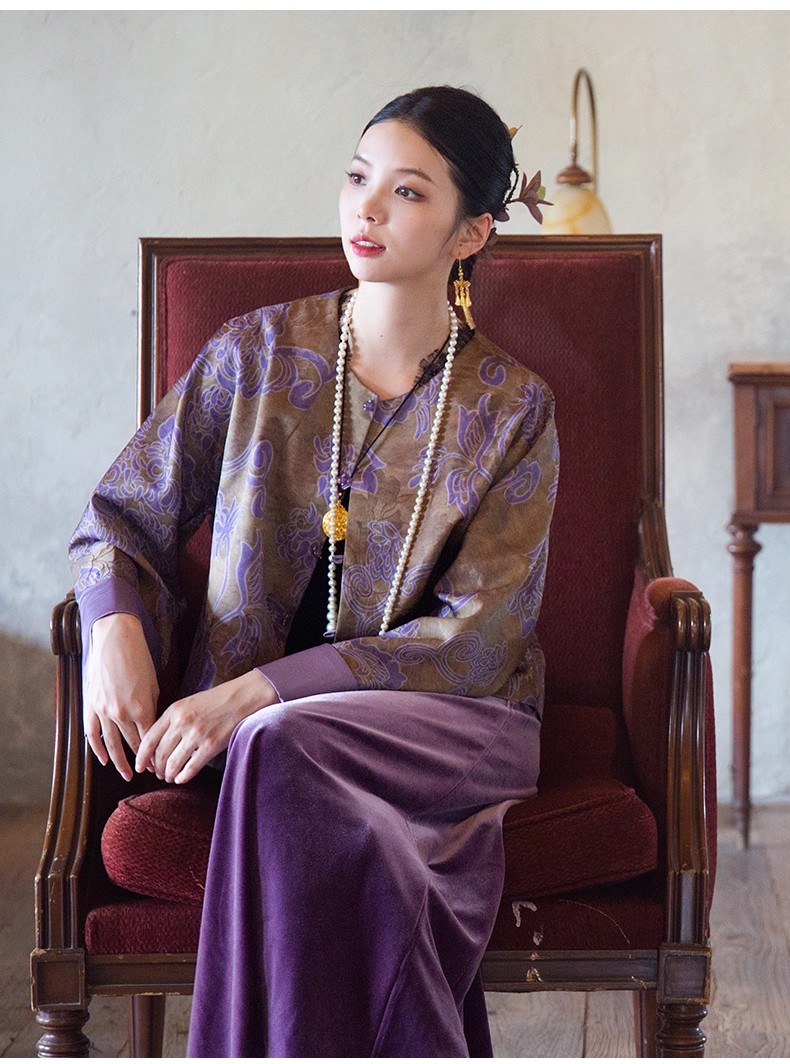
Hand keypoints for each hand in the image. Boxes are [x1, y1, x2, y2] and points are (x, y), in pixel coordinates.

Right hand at [84, 613, 159, 781]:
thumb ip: (152, 708)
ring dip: (120, 762)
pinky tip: (104, 760)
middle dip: (141, 761)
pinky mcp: (90, 705)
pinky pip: (92, 733)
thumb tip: (153, 726)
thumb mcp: (154, 684)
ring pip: (111, 744)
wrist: (115, 640)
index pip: (149, 739)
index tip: (160, 764)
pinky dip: (98, 749)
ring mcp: (103, 711)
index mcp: (141, 708)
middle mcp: (121, 713)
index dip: (154, 754)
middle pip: (132, 744)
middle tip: (148, 773)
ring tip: (127, 775)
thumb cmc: (139, 659)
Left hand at [135, 670, 278, 785]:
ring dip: (168, 774)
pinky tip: (181, 778)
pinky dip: (183, 777)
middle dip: (156, 768)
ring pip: (173, 763)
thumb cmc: (215, 700)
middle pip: (160, 754)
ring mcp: (196, 735)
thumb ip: (172, 720)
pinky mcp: (210, 745)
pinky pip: (191, 768)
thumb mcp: (188, 703)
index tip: (139, 766)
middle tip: (158, 774)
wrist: (241, 698)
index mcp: (173, 711)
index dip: (141, 757)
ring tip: (169, 777)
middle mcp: (182, 723)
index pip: (149, 739)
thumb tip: (159, 743)